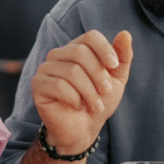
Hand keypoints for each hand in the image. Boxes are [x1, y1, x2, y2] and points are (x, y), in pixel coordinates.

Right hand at [31, 30, 132, 154]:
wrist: (84, 129)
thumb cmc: (98, 102)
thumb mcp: (117, 80)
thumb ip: (122, 57)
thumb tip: (125, 33)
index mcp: (77, 48)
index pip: (90, 36)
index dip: (104, 49)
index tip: (114, 67)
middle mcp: (58, 54)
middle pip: (80, 52)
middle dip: (98, 74)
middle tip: (105, 92)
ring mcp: (46, 68)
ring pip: (71, 71)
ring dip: (89, 92)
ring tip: (95, 105)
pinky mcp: (38, 84)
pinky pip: (59, 86)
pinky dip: (75, 99)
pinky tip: (78, 106)